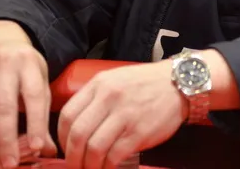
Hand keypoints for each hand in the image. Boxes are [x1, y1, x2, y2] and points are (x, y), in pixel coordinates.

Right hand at [0, 20, 56, 167]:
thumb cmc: (25, 66)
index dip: (36, 122)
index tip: (38, 147)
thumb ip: (44, 113)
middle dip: (8, 139)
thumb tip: (49, 150)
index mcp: (29, 64)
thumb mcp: (40, 80)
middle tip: (11, 164)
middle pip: (5, 106)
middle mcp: (6, 66)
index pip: (34, 96)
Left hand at [58, 61, 186, 168]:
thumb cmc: (145, 83)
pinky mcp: (139, 132)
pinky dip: (107, 167)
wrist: (178, 82)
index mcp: (99, 84)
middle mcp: (109, 98)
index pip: (67, 115)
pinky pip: (114, 156)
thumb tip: (76, 127)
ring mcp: (125, 115)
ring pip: (94, 148)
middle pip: (77, 134)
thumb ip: (95, 98)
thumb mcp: (115, 80)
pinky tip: (108, 168)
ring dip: (88, 166)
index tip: (65, 149)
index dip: (61, 138)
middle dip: (72, 157)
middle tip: (75, 166)